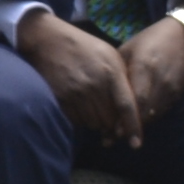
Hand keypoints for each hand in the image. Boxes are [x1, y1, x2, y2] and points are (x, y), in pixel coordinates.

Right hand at [19, 8, 139, 144]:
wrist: (47, 39)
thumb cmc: (83, 47)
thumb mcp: (109, 55)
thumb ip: (122, 79)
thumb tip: (132, 107)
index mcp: (111, 73)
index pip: (127, 106)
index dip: (133, 127)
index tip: (135, 144)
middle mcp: (94, 85)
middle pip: (110, 121)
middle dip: (112, 124)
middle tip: (110, 119)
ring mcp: (75, 93)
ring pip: (93, 123)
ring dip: (96, 122)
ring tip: (93, 107)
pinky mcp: (60, 98)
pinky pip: (77, 120)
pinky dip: (81, 119)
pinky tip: (80, 105)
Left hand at [119, 13, 183, 133]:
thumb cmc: (150, 39)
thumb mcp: (128, 48)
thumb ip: (117, 70)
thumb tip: (100, 90)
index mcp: (144, 67)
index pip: (135, 100)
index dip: (124, 119)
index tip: (111, 132)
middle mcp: (159, 81)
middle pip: (145, 112)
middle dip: (128, 128)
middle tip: (109, 140)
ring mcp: (171, 88)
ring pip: (154, 115)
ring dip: (138, 127)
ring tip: (120, 137)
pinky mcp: (179, 92)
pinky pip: (163, 111)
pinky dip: (149, 119)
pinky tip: (136, 124)